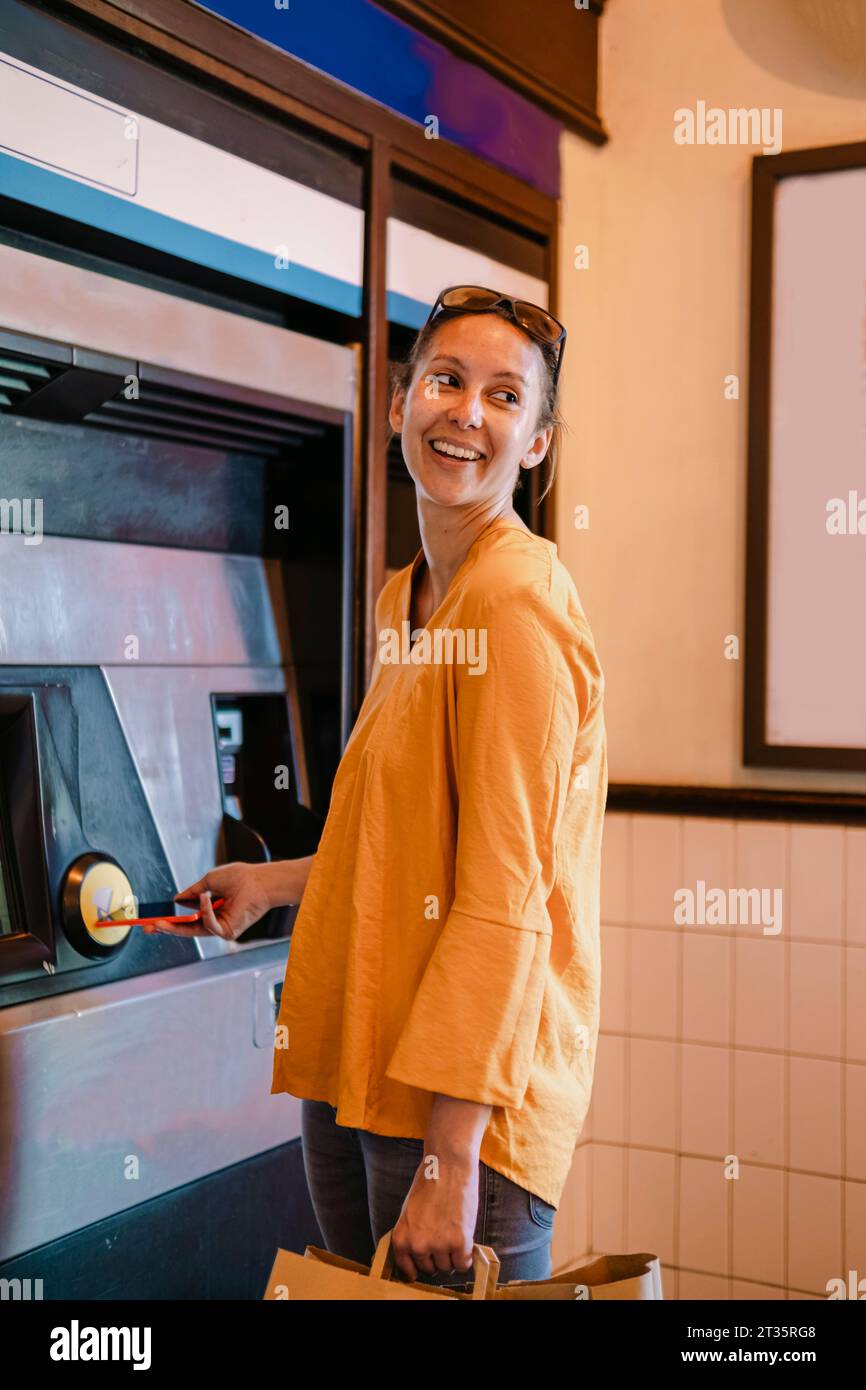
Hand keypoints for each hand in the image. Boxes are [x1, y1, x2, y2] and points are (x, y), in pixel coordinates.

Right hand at [142, 862, 272, 939]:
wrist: (260, 881)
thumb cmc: (240, 877)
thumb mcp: (209, 880)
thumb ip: (192, 891)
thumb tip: (177, 898)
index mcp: (209, 907)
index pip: (185, 917)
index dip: (169, 920)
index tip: (153, 921)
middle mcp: (214, 919)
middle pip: (186, 928)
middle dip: (166, 929)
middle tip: (149, 928)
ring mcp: (220, 926)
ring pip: (193, 931)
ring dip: (175, 927)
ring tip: (160, 923)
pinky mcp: (227, 931)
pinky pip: (209, 924)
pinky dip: (205, 911)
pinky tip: (205, 899)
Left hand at [390, 1150, 478, 1283]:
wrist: (448, 1165)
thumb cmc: (429, 1183)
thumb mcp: (409, 1211)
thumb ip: (412, 1235)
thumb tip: (420, 1254)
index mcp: (401, 1237)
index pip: (407, 1269)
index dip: (417, 1268)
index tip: (424, 1266)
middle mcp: (417, 1245)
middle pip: (429, 1269)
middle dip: (437, 1258)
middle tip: (444, 1239)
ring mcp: (439, 1245)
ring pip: (447, 1267)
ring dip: (452, 1256)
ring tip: (454, 1233)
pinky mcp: (460, 1242)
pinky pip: (463, 1265)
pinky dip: (466, 1257)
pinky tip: (465, 1243)